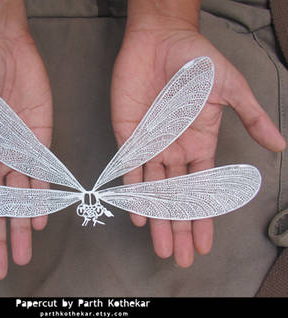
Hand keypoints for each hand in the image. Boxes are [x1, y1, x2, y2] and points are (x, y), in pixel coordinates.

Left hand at [111, 1, 285, 266]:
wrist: (161, 39)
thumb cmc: (198, 60)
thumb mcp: (232, 89)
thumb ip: (252, 118)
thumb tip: (280, 145)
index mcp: (200, 143)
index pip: (202, 190)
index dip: (203, 218)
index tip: (204, 245)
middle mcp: (175, 150)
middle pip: (177, 198)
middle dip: (180, 228)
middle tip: (180, 259)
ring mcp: (151, 144)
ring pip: (154, 191)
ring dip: (158, 220)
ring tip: (162, 248)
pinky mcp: (130, 135)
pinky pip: (131, 170)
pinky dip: (135, 194)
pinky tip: (139, 217)